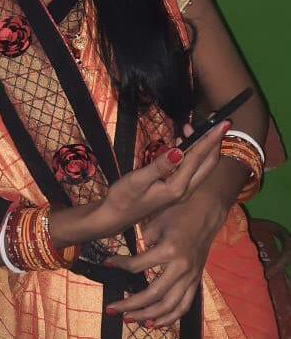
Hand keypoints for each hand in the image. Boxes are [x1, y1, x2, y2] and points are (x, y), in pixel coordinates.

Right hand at [94, 120, 228, 240]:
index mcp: (178, 186)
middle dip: (213, 141)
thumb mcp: (138, 180)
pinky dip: (192, 153)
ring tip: (190, 127)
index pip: (199, 157)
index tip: (223, 123)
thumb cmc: (124, 197)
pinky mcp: (177, 189)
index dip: (211, 139)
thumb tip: (179, 149)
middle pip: (208, 163)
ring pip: (201, 166)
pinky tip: (181, 142)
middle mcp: (185, 189)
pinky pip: (191, 169)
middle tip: (216, 122)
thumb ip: (159, 165)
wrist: (116, 216)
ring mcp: (182, 191)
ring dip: (201, 146)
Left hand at [103, 180, 228, 327]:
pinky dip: (169, 318)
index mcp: (169, 250)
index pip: (138, 265)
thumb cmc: (178, 212)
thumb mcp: (156, 220)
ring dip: (147, 316)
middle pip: (153, 294)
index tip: (106, 264)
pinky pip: (184, 305)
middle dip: (129, 304)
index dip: (119, 265)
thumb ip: (143, 240)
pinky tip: (154, 324)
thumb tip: (129, 258)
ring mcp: (191, 276)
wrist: (206, 211)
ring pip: (169, 306)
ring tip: (128, 320)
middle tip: (111, 309)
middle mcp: (182, 267)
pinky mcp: (196, 280)